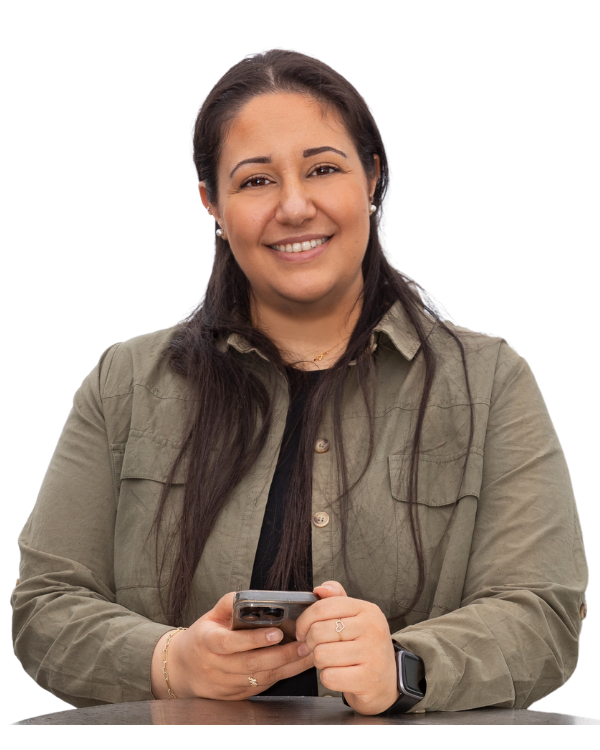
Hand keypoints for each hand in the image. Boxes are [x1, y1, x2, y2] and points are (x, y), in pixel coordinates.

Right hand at [151, 591, 314, 699]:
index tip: (277, 632)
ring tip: (307, 654)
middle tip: (303, 644)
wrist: (183, 669)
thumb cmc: (202, 636)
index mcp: (206, 642)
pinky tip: (297, 665)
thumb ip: (231, 603)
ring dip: (287, 667)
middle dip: (281, 655)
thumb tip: (255, 597)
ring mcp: (225, 685)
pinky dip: (281, 676)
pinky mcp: (235, 696)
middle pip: (251, 664)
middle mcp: (215, 666)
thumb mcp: (211, 615)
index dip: (254, 639)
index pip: (230, 642)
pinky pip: (261, 687)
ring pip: (260, 679)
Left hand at [295, 580, 399, 714]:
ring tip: (330, 662)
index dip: (304, 621)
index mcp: (367, 610)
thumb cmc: (365, 645)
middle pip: (318, 632)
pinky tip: (339, 675)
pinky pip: (329, 677)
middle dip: (310, 644)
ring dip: (319, 662)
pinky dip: (328, 678)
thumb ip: (336, 599)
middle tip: (315, 649)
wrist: (389, 679)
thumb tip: (319, 589)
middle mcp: (372, 628)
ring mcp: (372, 654)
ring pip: (321, 655)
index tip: (302, 631)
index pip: (323, 607)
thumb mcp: (356, 617)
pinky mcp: (369, 678)